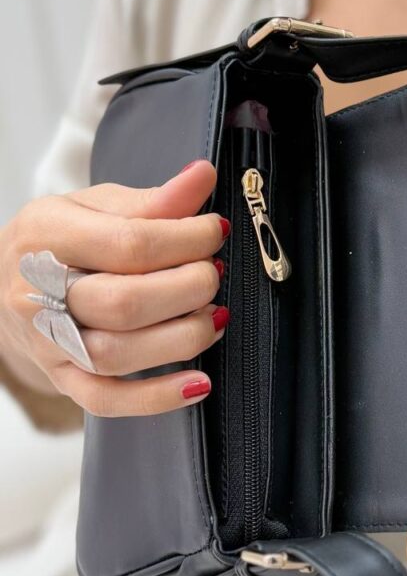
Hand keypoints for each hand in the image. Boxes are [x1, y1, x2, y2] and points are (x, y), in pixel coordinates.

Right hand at [0, 160, 228, 415]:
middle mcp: (36, 293)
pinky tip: (198, 382)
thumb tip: (204, 176)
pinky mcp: (63, 379)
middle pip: (124, 304)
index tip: (216, 232)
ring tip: (214, 316)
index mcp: (45, 236)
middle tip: (214, 274)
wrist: (8, 284)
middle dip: (187, 289)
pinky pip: (107, 400)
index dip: (186, 239)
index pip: (128, 244)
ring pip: (117, 355)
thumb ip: (153, 200)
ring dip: (182, 338)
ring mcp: (47, 343)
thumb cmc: (61, 241)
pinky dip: (157, 397)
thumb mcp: (96, 206)